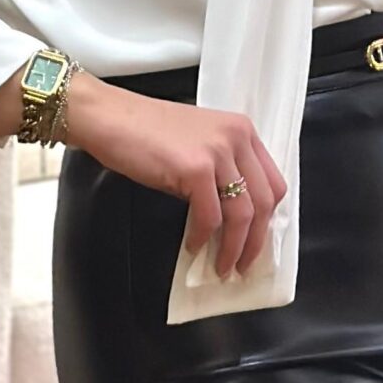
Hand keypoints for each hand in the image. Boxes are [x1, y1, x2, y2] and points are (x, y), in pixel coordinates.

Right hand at [63, 72, 287, 280]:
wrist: (109, 116)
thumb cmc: (145, 130)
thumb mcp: (198, 141)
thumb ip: (221, 168)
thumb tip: (230, 215)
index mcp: (242, 130)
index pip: (273, 182)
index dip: (267, 218)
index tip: (256, 239)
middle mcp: (236, 137)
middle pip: (263, 201)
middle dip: (255, 241)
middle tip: (243, 263)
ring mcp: (217, 152)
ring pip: (241, 214)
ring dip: (233, 248)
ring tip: (222, 266)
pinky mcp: (195, 168)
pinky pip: (209, 217)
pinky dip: (203, 238)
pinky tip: (194, 245)